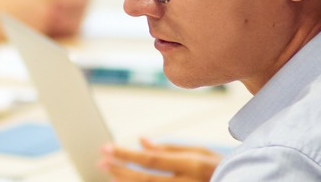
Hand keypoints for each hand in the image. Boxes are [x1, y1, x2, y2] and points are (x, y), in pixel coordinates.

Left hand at [99, 138, 220, 181]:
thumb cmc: (220, 167)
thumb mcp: (199, 152)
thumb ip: (169, 149)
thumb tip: (140, 142)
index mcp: (193, 165)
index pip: (151, 160)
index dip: (126, 155)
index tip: (107, 148)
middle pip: (145, 180)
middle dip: (120, 170)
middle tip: (101, 161)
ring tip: (108, 172)